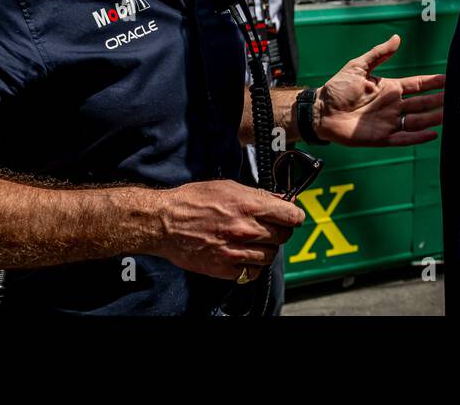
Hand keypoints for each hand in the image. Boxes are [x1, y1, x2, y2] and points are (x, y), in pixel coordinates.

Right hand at [153, 181, 304, 280]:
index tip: (291, 216)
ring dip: (266, 249)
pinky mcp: (226, 269)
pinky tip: (242, 255)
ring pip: (271, 256)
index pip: (291, 216)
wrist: (165, 223)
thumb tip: (279, 201)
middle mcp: (246, 230)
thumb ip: (257, 195)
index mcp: (248, 206)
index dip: (294, 215)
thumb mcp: (228, 187)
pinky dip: (251, 265)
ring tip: (251, 241)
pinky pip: (252, 272)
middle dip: (279, 231)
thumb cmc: (193, 201)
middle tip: (268, 227)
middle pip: (284, 236)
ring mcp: (237, 252)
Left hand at [316, 34, 444, 145]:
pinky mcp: (382, 137)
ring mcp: (388, 122)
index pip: (416, 85)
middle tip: (455, 99)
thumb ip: (379, 54)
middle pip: (421, 103)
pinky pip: (404, 138)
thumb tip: (397, 38)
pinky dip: (418, 137)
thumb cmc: (337, 88)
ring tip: (448, 115)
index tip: (449, 79)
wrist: (320, 110)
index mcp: (389, 88)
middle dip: (438, 100)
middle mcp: (392, 105)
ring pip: (416, 121)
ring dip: (432, 118)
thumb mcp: (358, 66)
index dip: (432, 82)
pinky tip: (432, 134)